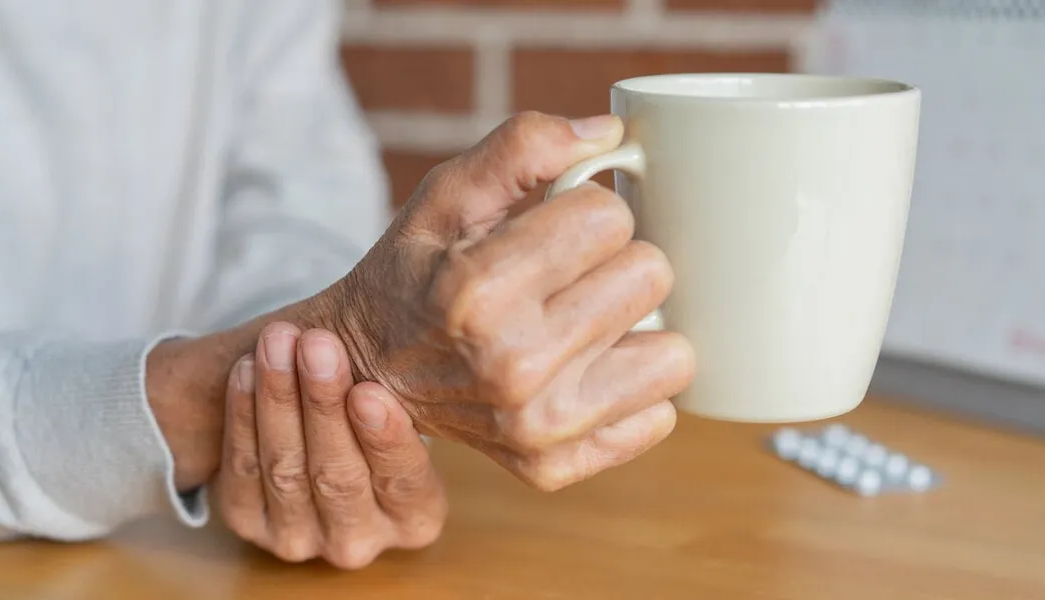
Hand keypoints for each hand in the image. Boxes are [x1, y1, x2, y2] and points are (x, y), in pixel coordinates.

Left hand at [215, 322, 446, 568]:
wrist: (318, 436)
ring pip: (286, 470)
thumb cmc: (375, 411)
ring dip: (278, 400)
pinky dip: (243, 416)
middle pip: (338, 476)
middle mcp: (359, 541)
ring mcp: (300, 539)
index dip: (385, 439)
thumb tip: (434, 324)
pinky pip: (243, 469)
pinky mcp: (250, 523)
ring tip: (278, 343)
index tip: (367, 391)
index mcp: (416, 519)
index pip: (404, 482)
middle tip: (317, 345)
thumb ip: (406, 387)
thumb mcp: (404, 406)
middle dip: (323, 405)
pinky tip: (247, 370)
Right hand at [310, 111, 695, 490]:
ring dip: (637, 329)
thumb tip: (609, 134)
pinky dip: (630, 388)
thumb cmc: (415, 273)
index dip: (588, 210)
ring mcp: (538, 427)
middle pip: (651, 276)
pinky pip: (660, 415)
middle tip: (571, 276)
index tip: (555, 228)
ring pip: (675, 353)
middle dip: (617, 262)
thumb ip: (523, 147)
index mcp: (477, 290)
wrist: (369, 370)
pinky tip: (584, 371)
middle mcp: (511, 366)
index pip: (611, 217)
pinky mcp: (557, 465)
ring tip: (585, 323)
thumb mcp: (446, 195)